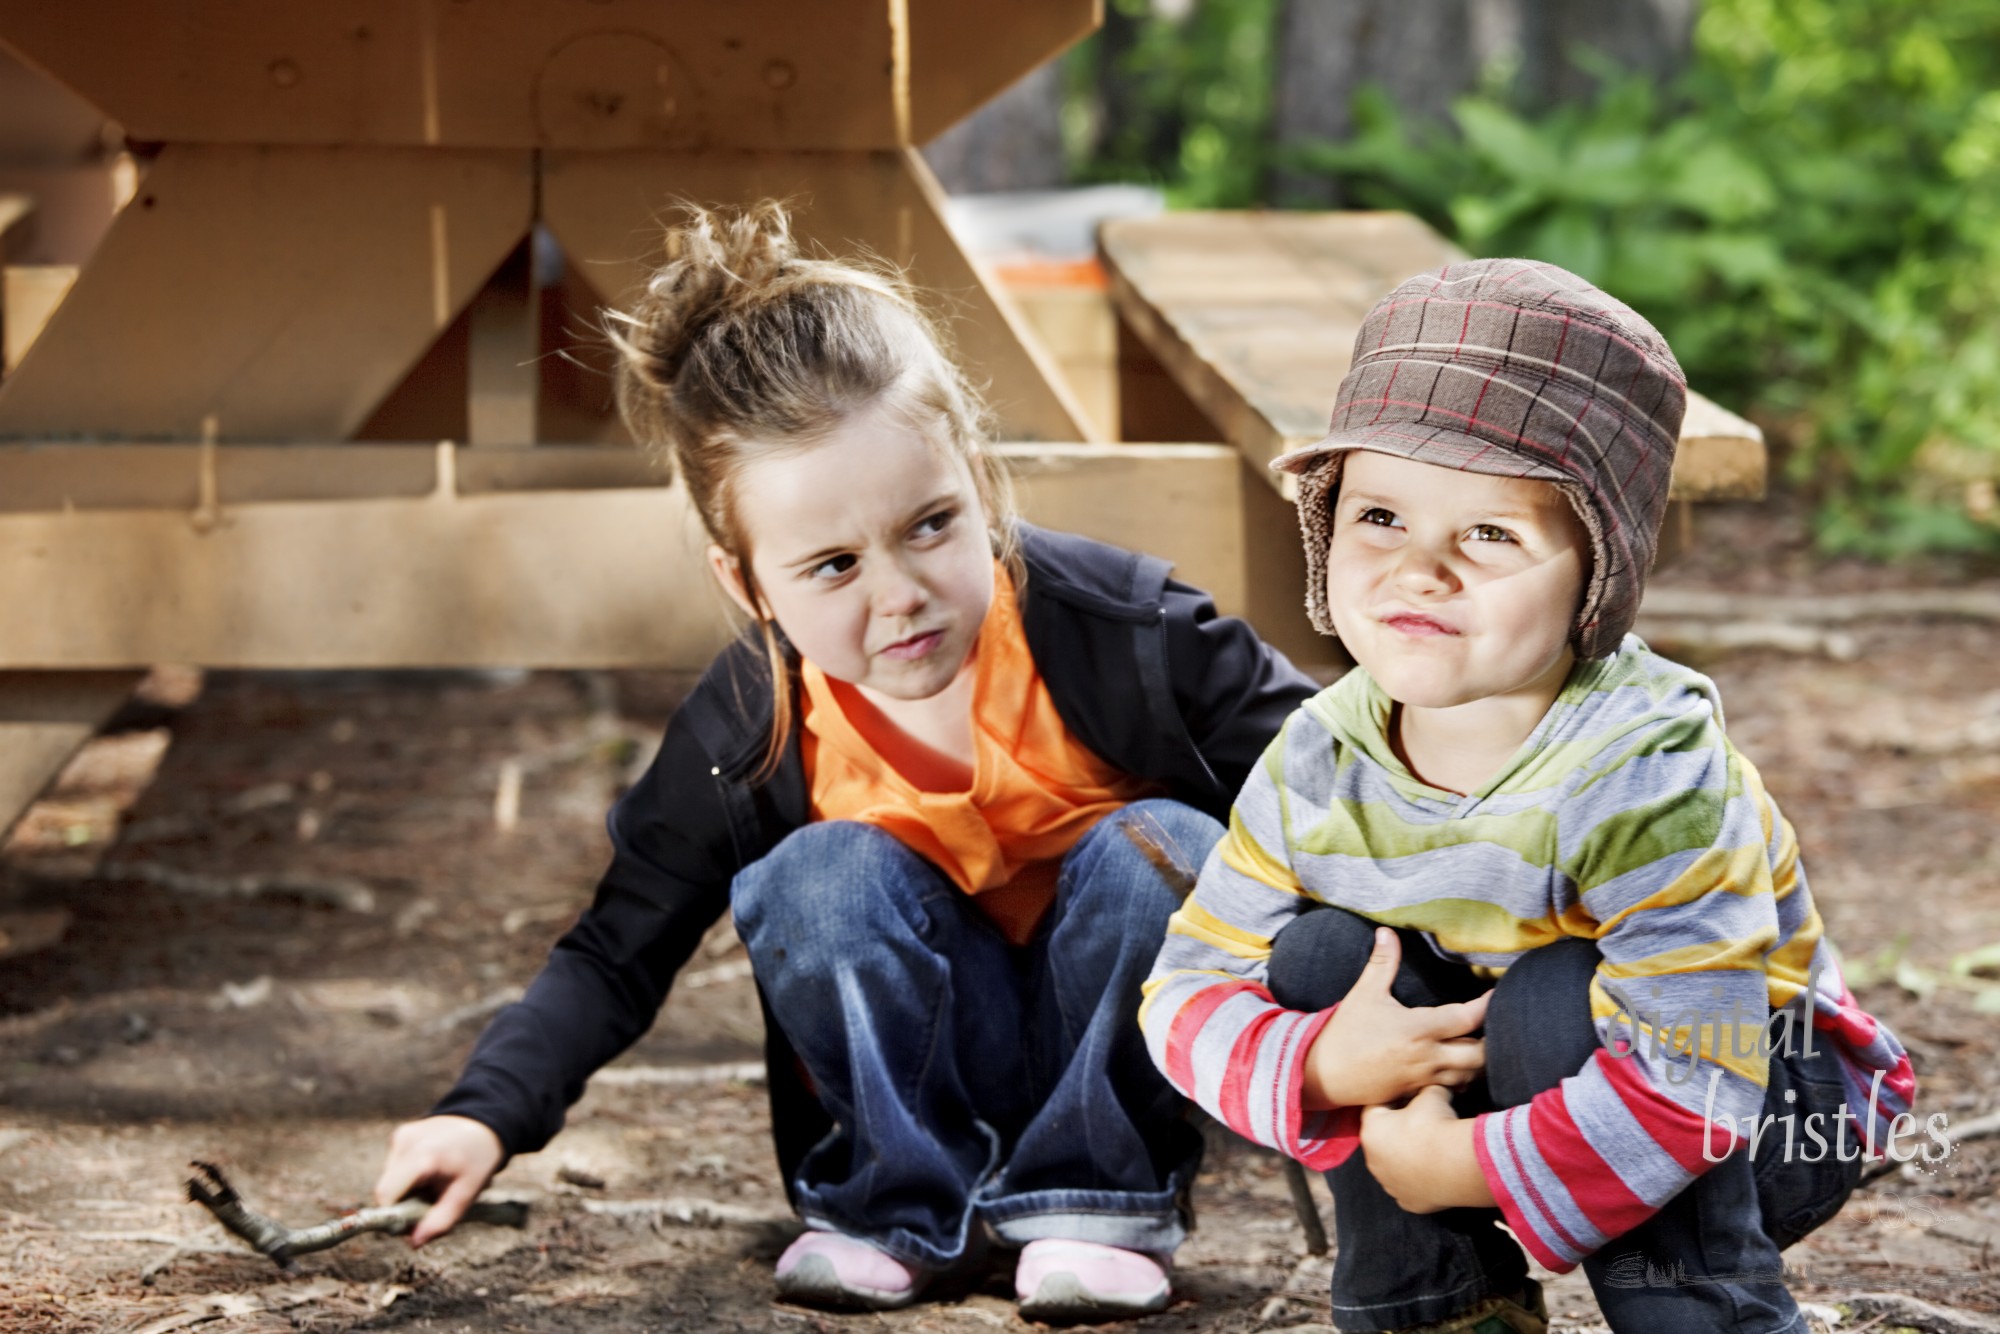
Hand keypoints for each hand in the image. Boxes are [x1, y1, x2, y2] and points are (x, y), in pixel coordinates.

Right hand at [373, 1115, 503, 1245]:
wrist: (484, 1124)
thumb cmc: (478, 1160)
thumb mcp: (466, 1194)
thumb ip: (440, 1221)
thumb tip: (414, 1243)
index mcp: (423, 1156)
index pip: (386, 1195)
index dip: (395, 1215)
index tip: (414, 1221)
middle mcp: (406, 1142)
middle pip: (386, 1190)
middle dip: (403, 1204)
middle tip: (430, 1202)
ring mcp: (402, 1136)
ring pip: (389, 1180)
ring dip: (406, 1190)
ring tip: (434, 1183)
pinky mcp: (401, 1135)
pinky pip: (395, 1167)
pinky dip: (408, 1176)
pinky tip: (430, 1170)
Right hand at [1301, 927, 1487, 1108]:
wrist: (1322, 1075)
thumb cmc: (1345, 1033)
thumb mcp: (1364, 994)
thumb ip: (1382, 963)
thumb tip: (1387, 931)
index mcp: (1418, 1029)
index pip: (1468, 1018)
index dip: (1488, 1006)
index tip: (1497, 994)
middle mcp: (1428, 1057)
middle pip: (1480, 1054)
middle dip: (1493, 1040)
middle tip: (1495, 1025)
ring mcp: (1424, 1079)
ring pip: (1471, 1076)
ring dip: (1480, 1062)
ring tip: (1482, 1044)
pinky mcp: (1418, 1094)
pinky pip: (1453, 1090)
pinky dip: (1464, 1079)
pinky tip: (1462, 1067)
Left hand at [1360, 1085, 1494, 1212]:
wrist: (1455, 1163)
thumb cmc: (1436, 1125)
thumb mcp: (1432, 1095)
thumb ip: (1426, 1089)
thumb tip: (1433, 1086)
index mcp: (1371, 1130)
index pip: (1376, 1109)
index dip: (1394, 1101)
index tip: (1411, 1099)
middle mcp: (1373, 1160)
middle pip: (1383, 1140)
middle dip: (1398, 1132)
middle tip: (1423, 1125)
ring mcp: (1389, 1184)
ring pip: (1394, 1167)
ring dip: (1407, 1159)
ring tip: (1431, 1151)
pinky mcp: (1407, 1202)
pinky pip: (1409, 1189)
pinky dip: (1419, 1181)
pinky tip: (1433, 1173)